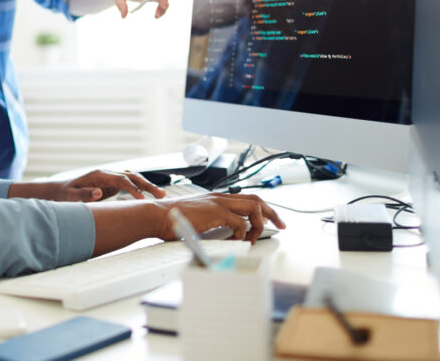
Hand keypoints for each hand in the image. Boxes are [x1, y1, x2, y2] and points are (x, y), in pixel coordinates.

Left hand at [50, 169, 166, 201]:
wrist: (59, 191)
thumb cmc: (64, 195)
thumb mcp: (71, 196)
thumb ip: (84, 194)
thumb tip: (99, 193)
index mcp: (99, 175)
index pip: (121, 179)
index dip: (132, 189)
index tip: (141, 199)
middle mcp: (107, 174)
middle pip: (131, 176)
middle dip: (147, 185)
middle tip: (161, 195)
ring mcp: (110, 178)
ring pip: (133, 179)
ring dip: (147, 186)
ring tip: (162, 195)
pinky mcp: (111, 185)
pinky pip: (129, 185)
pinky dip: (140, 189)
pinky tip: (149, 197)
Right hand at [158, 193, 285, 244]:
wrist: (157, 216)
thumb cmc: (172, 220)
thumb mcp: (198, 219)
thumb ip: (213, 222)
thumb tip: (227, 235)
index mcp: (216, 198)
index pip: (247, 198)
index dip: (263, 208)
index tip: (272, 219)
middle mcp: (220, 197)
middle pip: (257, 199)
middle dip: (273, 213)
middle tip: (282, 225)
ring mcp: (218, 203)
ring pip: (253, 207)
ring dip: (260, 223)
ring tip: (255, 238)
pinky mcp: (215, 212)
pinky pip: (240, 223)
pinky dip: (243, 234)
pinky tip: (237, 242)